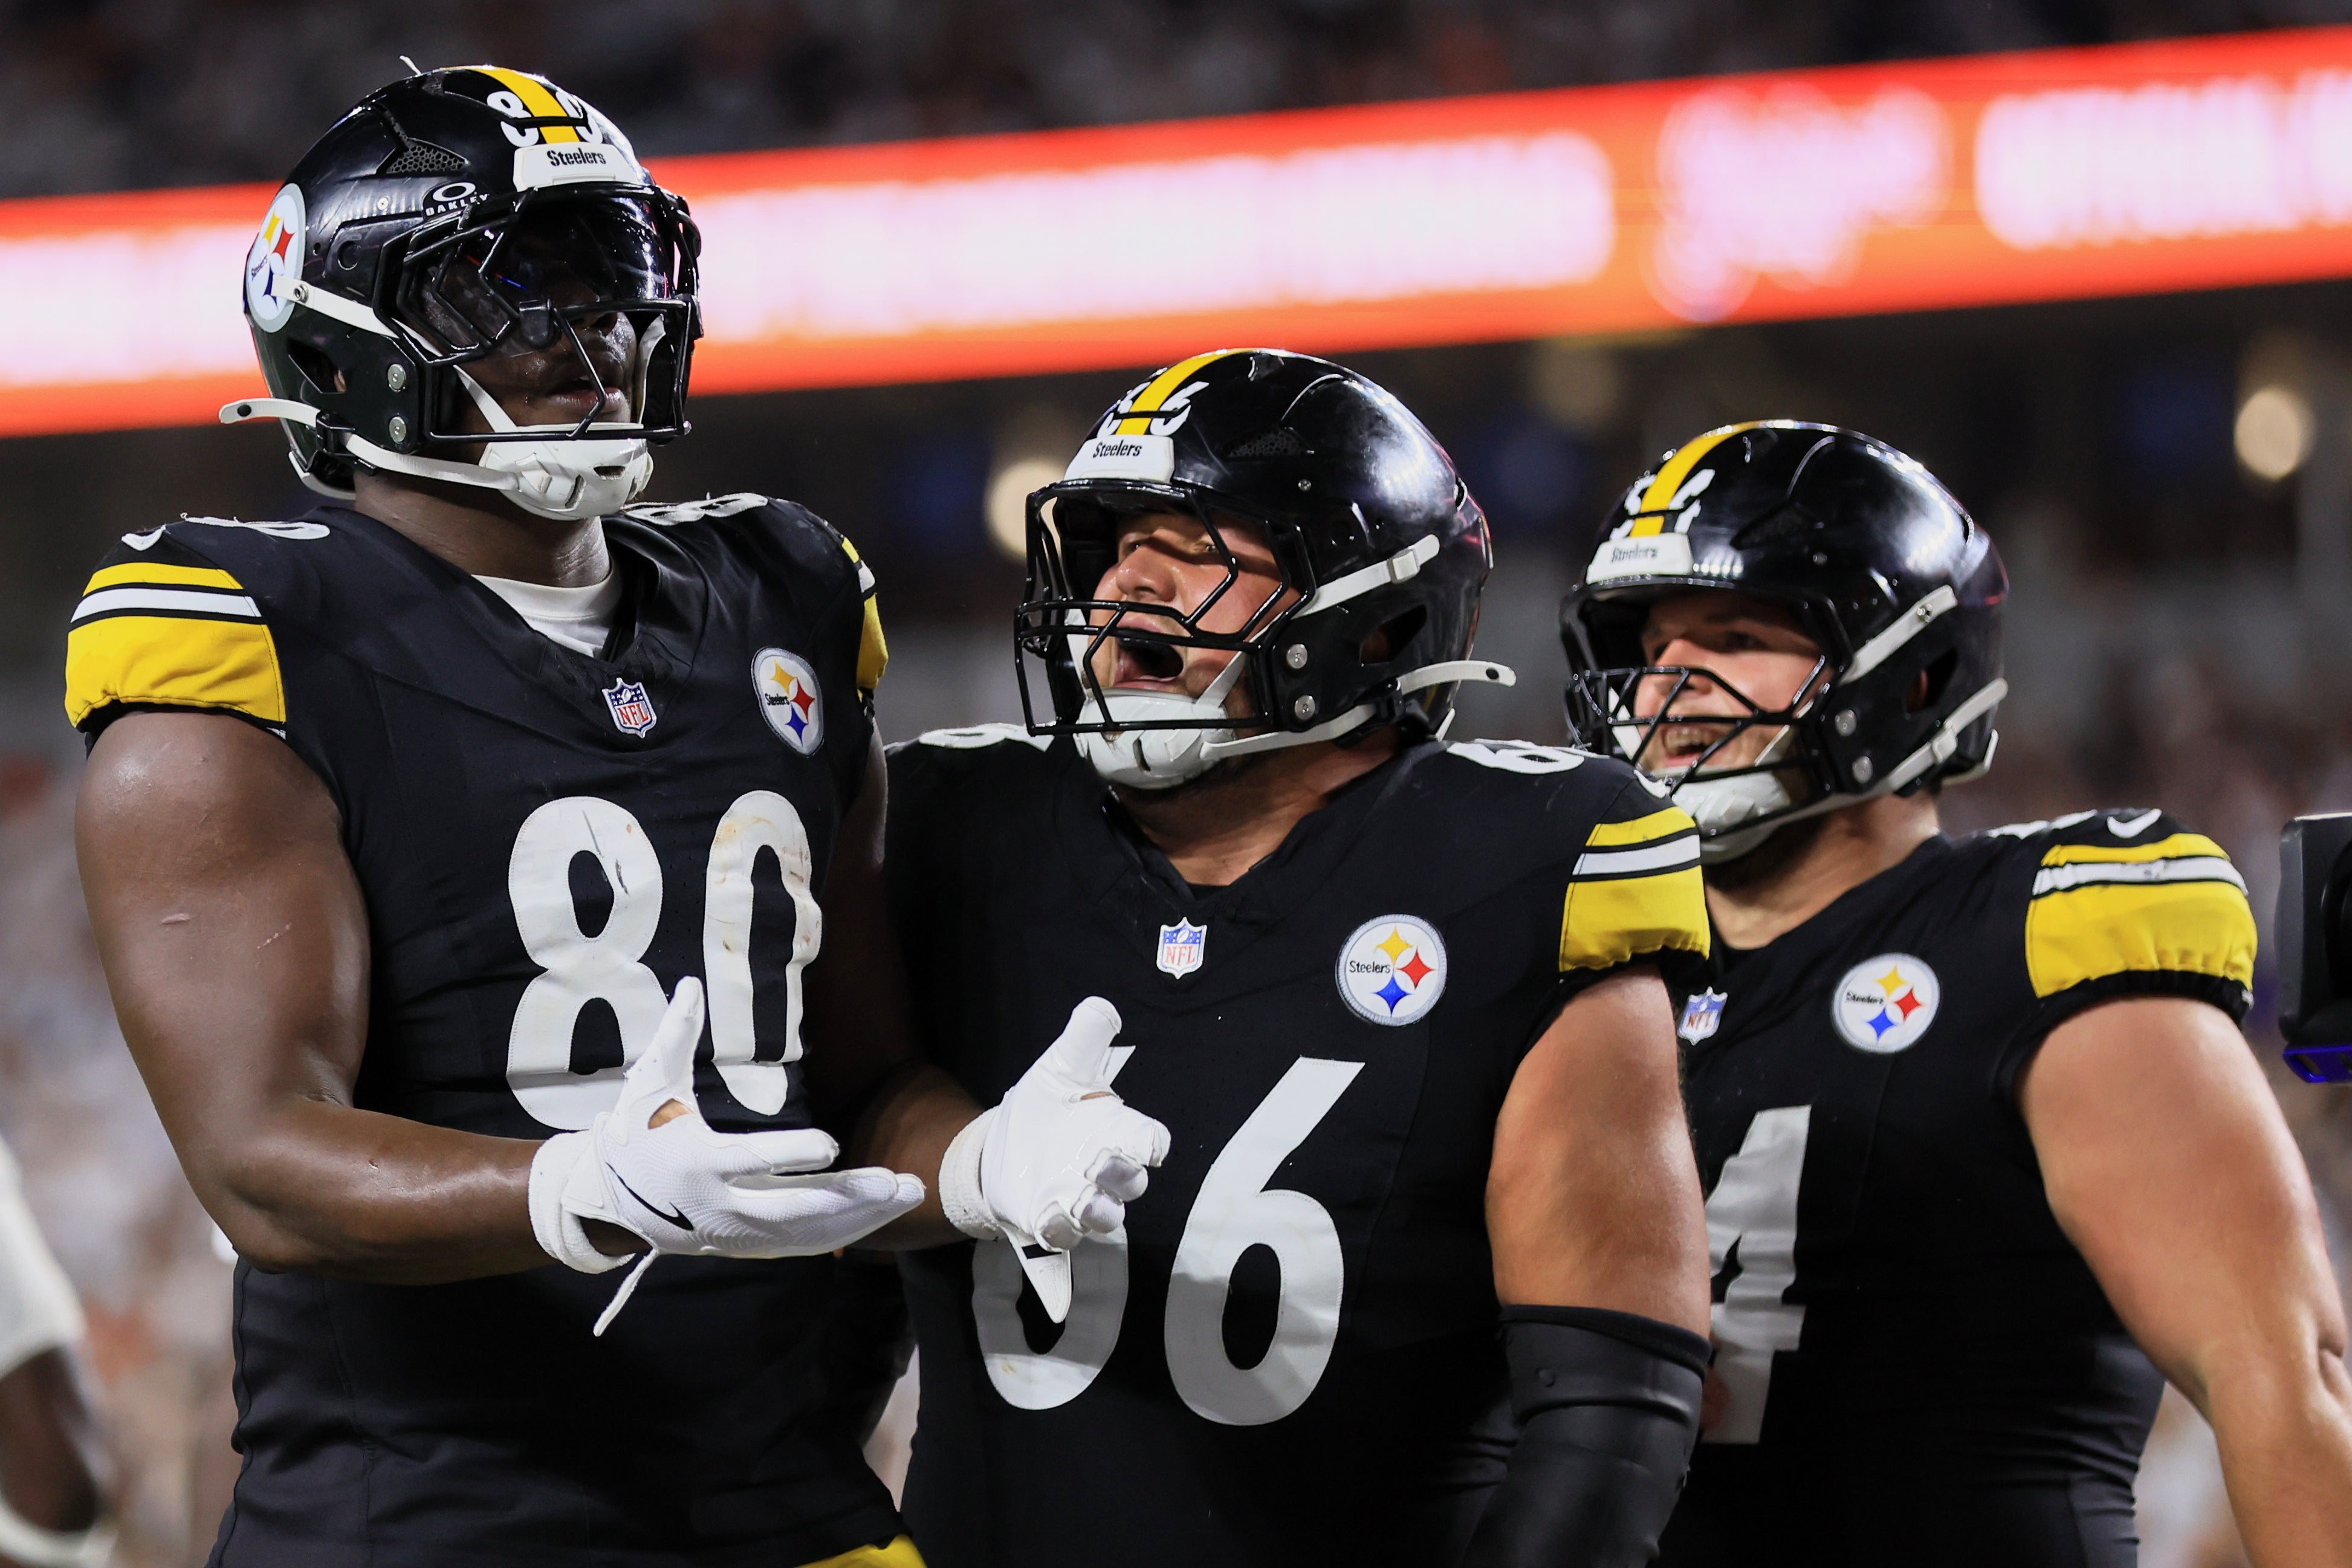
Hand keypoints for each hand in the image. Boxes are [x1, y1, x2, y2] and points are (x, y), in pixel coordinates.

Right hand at [529, 978, 925, 1329]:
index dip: (791, 1155)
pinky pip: (804, 1244)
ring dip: (861, 1217)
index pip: (751, 1160)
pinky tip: (882, 1213)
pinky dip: (843, 1232)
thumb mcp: (650, 1082)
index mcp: (697, 1163)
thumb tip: (692, 982)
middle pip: (792, 1210)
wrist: (614, 1201)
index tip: (831, 1144)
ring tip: (909, 1192)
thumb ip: (676, 1035)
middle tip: (896, 1182)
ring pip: (807, 1233)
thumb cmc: (638, 1131)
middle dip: (848, 1198)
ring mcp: (738, 1235)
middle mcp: (720, 1208)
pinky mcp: (750, 1247)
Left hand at [941, 998, 1169, 1321]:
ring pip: (1102, 1220)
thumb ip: (1083, 1039)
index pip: (1149, 1142)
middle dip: (1120, 1178)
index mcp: (1117, 1133)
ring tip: (1076, 1201)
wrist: (1002, 1143)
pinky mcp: (1047, 1225)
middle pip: (1131, 1185)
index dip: (1148, 1144)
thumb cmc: (1046, 1107)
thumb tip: (1101, 1007)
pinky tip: (1045, 1222)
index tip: (1143, 1143)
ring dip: (1095, 1214)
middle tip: (1099, 1163)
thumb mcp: (1059, 1067)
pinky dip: (1058, 1237)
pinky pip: (1061, 1244)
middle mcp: (1105, 1173)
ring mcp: (1079, 1203)